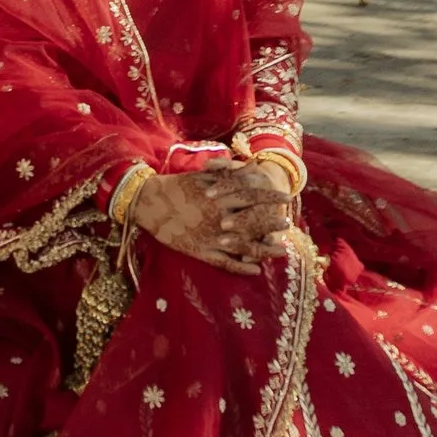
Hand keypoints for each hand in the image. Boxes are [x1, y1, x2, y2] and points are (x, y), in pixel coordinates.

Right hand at [123, 162, 293, 272]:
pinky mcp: (201, 252)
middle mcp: (218, 217)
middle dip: (271, 223)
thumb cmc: (176, 186)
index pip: (252, 196)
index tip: (286, 198)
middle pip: (252, 221)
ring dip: (264, 249)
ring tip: (281, 251)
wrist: (149, 203)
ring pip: (243, 246)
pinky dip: (241, 267)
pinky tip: (255, 271)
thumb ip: (227, 172)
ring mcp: (211, 237)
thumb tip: (250, 165)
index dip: (270, 198)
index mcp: (219, 197)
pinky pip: (225, 263)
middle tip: (288, 224)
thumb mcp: (202, 176)